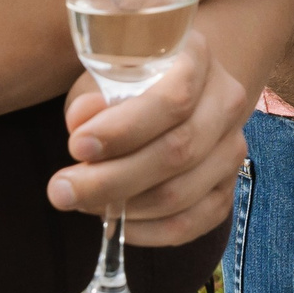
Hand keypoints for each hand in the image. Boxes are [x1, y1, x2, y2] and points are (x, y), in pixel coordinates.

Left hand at [48, 29, 249, 246]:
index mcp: (197, 60)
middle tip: (62, 189)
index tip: (76, 147)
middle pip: (179, 151)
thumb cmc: (128, 82)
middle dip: (112, 178)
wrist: (168, 94)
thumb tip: (82, 123)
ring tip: (81, 201)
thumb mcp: (105, 75)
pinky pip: (190, 225)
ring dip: (124, 207)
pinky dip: (146, 233)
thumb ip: (94, 97)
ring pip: (181, 193)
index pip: (173, 100)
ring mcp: (231, 149)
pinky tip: (115, 222)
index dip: (124, 129)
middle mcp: (226, 103)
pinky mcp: (226, 190)